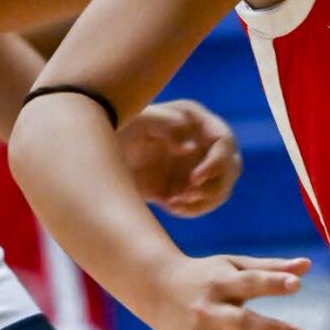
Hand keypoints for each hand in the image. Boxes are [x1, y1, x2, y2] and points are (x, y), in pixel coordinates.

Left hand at [120, 98, 242, 215]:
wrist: (98, 154)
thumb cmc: (119, 127)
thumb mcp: (139, 121)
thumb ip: (164, 124)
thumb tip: (190, 147)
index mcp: (196, 120)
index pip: (224, 142)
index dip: (216, 162)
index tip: (195, 179)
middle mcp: (202, 142)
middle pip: (230, 168)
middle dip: (214, 185)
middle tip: (187, 194)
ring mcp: (197, 166)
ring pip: (221, 189)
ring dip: (204, 200)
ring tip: (175, 202)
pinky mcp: (186, 187)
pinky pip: (202, 204)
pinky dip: (191, 209)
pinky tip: (170, 207)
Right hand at [152, 253, 311, 329]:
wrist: (156, 288)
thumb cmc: (206, 276)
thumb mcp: (233, 265)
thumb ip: (270, 268)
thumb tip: (307, 266)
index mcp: (219, 283)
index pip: (249, 283)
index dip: (273, 283)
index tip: (297, 285)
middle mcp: (207, 311)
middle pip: (243, 324)